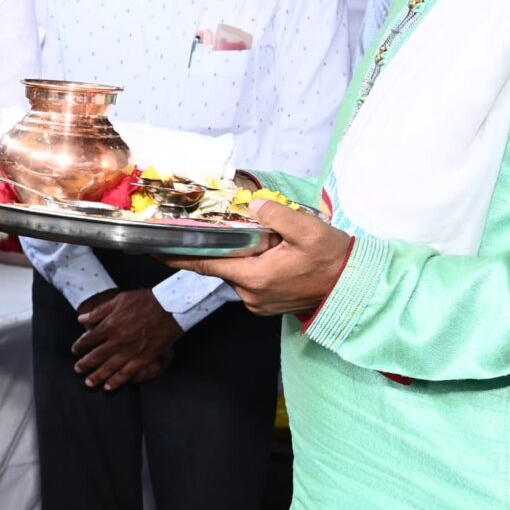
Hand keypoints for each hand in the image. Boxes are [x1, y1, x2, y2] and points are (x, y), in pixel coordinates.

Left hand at [72, 289, 181, 389]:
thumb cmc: (145, 301)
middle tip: (77, 369)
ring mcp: (131, 351)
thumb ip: (99, 311)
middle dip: (85, 364)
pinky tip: (109, 386)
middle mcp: (118, 341)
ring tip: (89, 383)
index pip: (89, 339)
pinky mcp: (144, 358)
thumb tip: (81, 319)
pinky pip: (128, 373)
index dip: (80, 346)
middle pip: (96, 356)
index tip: (75, 350)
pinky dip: (117, 381)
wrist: (170, 307)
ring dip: (97, 376)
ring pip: (109, 367)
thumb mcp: (119, 299)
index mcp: (110, 325)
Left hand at [188, 198, 353, 315]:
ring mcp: (258, 303)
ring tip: (261, 239)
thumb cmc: (332, 259)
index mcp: (254, 277)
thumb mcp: (308, 229)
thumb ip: (277, 215)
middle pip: (221, 266)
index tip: (155, 248)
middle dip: (220, 246)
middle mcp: (251, 294)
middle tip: (223, 226)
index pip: (205, 264)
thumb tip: (254, 204)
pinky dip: (251, 266)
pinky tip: (268, 253)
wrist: (354, 286)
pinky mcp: (267, 305)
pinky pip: (249, 281)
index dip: (178, 256)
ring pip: (236, 272)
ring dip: (240, 256)